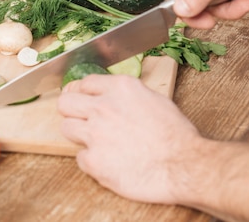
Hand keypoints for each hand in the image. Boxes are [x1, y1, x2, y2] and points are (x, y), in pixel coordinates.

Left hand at [58, 74, 199, 203]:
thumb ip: (128, 95)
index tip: (86, 100)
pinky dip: (91, 160)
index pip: (85, 83)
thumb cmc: (175, 134)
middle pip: (66, 102)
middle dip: (72, 110)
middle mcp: (103, 106)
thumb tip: (116, 98)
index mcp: (120, 87)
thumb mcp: (154, 98)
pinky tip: (107, 161)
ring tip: (95, 142)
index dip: (86, 93)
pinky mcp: (93, 160)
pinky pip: (80, 157)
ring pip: (66, 127)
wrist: (182, 165)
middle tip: (81, 119)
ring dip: (78, 134)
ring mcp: (95, 133)